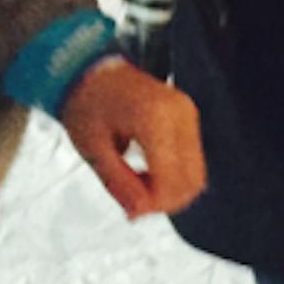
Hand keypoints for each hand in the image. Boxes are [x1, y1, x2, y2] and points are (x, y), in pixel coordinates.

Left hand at [59, 59, 204, 220]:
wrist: (93, 69)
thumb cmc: (87, 104)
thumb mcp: (93, 150)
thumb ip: (119, 184)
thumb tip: (139, 214)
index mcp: (154, 118)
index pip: (171, 180)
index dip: (153, 204)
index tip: (131, 209)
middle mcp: (179, 113)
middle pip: (191, 180)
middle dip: (164, 200)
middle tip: (134, 201)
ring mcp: (187, 112)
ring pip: (196, 173)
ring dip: (171, 190)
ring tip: (138, 184)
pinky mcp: (188, 115)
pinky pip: (193, 159)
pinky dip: (175, 175)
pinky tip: (148, 171)